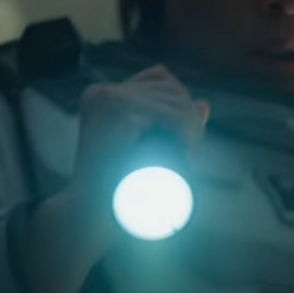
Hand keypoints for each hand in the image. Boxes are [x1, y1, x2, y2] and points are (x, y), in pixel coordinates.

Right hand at [24, 65, 208, 292]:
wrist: (88, 215)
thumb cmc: (116, 187)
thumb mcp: (147, 147)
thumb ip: (172, 123)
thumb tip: (205, 104)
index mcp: (102, 94)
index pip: (159, 77)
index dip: (181, 104)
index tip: (185, 139)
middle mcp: (101, 92)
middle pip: (170, 88)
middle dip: (188, 118)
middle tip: (189, 153)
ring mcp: (106, 100)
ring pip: (174, 102)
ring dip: (190, 129)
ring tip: (187, 157)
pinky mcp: (116, 114)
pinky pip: (170, 117)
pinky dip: (185, 135)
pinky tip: (184, 155)